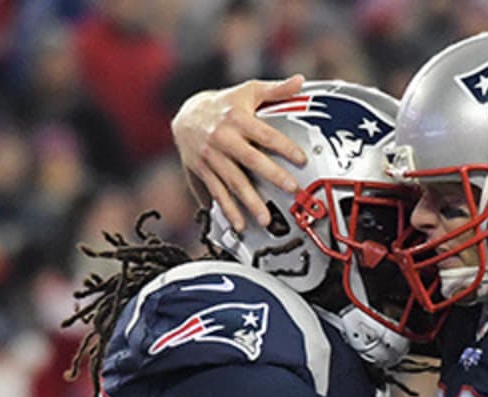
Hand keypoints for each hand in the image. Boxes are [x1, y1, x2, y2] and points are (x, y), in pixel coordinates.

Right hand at [172, 75, 308, 230]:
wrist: (186, 115)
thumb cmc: (224, 104)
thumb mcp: (248, 91)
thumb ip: (275, 90)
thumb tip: (300, 81)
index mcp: (237, 118)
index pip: (265, 134)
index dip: (284, 146)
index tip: (302, 159)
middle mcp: (223, 138)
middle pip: (250, 159)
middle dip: (271, 175)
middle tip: (290, 189)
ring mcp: (211, 156)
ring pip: (232, 181)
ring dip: (249, 201)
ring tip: (265, 218)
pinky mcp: (202, 171)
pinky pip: (216, 192)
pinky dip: (227, 210)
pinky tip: (239, 224)